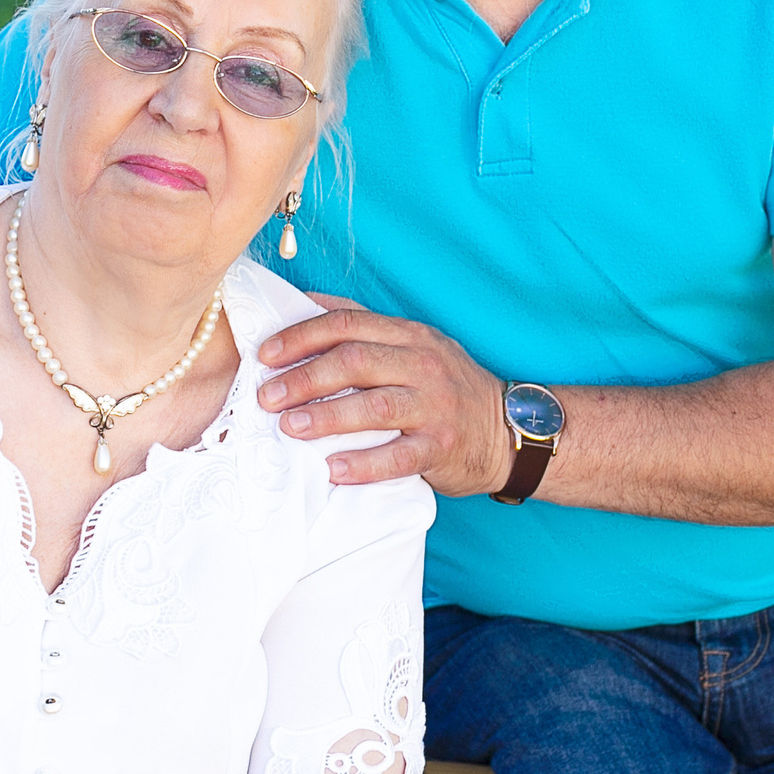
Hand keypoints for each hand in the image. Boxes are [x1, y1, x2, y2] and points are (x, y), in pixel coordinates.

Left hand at [255, 301, 514, 498]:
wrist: (507, 430)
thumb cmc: (445, 387)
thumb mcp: (413, 345)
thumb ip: (364, 329)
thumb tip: (302, 304)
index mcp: (409, 335)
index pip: (348, 325)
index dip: (301, 337)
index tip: (265, 355)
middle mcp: (422, 365)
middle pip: (356, 362)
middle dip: (305, 378)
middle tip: (267, 396)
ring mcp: (434, 407)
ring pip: (375, 407)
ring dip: (327, 417)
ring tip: (290, 427)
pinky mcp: (442, 448)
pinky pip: (399, 457)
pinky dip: (364, 464)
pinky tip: (333, 469)